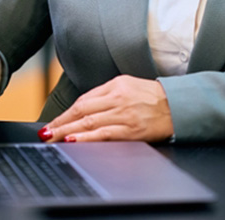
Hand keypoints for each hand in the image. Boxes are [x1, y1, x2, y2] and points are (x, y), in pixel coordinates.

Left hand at [40, 75, 171, 141]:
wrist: (178, 106)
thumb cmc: (153, 97)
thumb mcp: (128, 86)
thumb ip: (106, 94)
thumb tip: (82, 108)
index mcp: (116, 85)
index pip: (84, 100)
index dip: (65, 112)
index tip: (53, 122)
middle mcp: (118, 98)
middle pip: (82, 111)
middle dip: (60, 123)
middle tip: (46, 133)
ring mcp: (124, 114)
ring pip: (89, 123)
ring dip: (67, 131)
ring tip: (53, 138)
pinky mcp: (131, 130)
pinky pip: (103, 134)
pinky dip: (87, 138)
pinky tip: (74, 140)